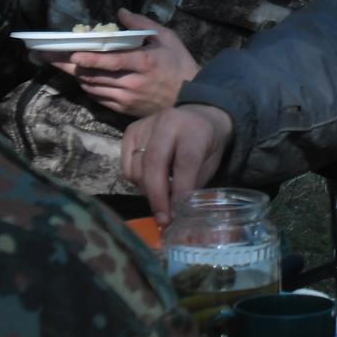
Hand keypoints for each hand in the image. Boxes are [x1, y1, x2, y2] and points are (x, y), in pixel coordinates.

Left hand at [40, 8, 198, 116]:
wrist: (191, 99)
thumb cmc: (179, 64)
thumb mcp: (168, 38)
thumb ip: (143, 24)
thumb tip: (120, 13)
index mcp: (145, 63)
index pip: (112, 61)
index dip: (91, 58)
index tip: (72, 54)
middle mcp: (133, 83)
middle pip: (95, 75)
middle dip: (70, 65)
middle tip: (49, 56)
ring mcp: (127, 99)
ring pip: (93, 87)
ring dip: (77, 75)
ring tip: (62, 64)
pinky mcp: (124, 110)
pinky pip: (99, 99)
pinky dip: (88, 87)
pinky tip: (83, 77)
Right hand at [122, 104, 234, 223]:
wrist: (198, 117)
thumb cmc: (206, 145)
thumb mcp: (210, 163)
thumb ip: (194, 184)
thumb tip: (178, 212)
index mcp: (194, 129)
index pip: (185, 161)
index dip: (180, 190)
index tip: (176, 214)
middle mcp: (167, 122)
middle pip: (154, 162)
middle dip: (157, 196)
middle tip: (162, 219)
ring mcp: (146, 125)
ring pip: (137, 167)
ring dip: (147, 191)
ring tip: (160, 198)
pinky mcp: (131, 131)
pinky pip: (126, 166)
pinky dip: (136, 181)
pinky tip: (150, 182)